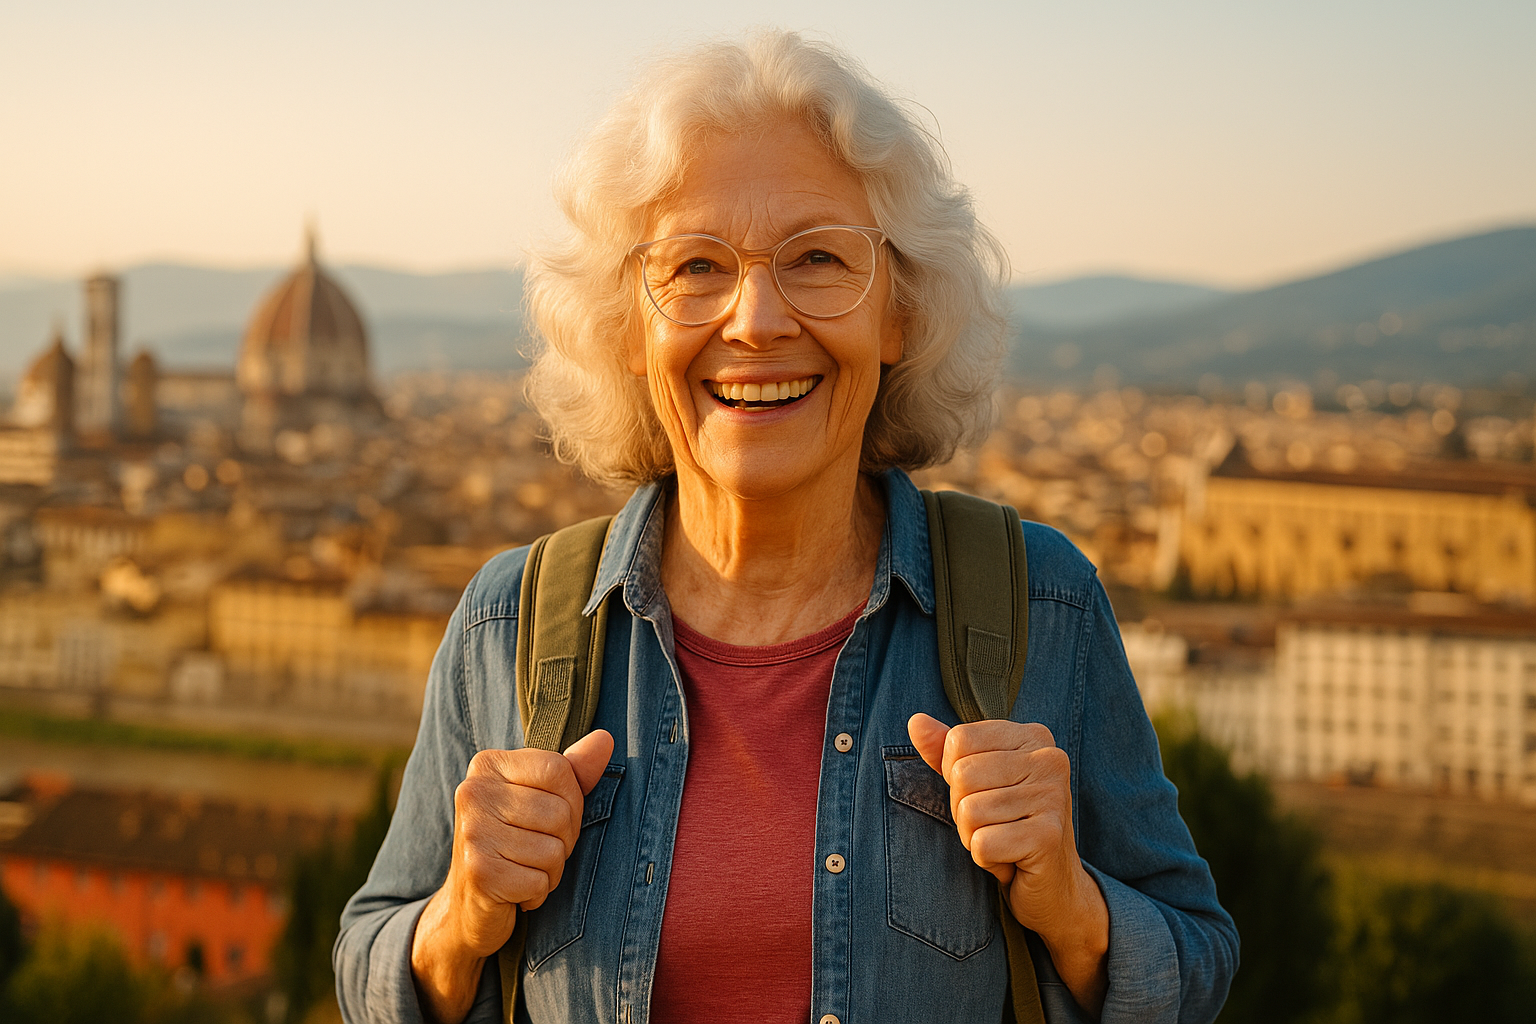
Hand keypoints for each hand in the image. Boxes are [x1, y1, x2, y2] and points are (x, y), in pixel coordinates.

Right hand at [411, 729, 613, 1023]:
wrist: (467, 904)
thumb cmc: (513, 842)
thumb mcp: (541, 799)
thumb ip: (573, 771)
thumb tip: (605, 738)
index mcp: (488, 765)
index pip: (558, 770)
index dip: (572, 801)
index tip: (554, 820)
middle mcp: (473, 793)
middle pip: (560, 812)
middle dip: (563, 841)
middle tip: (537, 851)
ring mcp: (473, 833)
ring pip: (553, 851)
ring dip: (550, 871)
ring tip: (525, 870)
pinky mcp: (479, 872)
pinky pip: (539, 881)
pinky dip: (537, 893)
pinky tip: (516, 890)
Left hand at [907, 714, 1107, 1014]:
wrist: (1055, 886)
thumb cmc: (1010, 825)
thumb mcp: (978, 781)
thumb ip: (946, 750)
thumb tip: (915, 721)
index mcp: (1033, 736)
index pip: (959, 739)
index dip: (955, 773)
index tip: (984, 792)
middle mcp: (1049, 759)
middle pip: (961, 775)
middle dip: (963, 809)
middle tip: (994, 824)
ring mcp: (1052, 796)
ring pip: (968, 811)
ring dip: (974, 836)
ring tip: (1003, 840)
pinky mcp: (1048, 836)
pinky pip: (982, 843)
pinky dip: (986, 859)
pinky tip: (1011, 859)